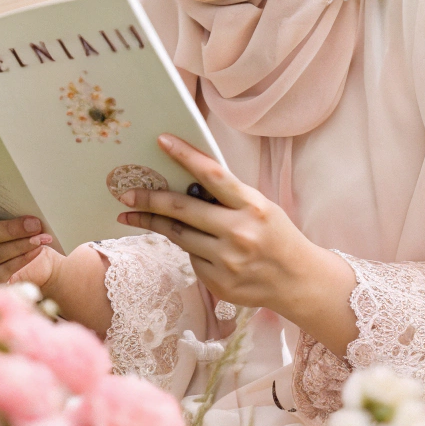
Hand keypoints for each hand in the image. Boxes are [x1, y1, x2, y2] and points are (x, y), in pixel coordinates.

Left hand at [116, 136, 357, 355]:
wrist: (298, 281)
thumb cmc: (276, 236)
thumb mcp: (260, 207)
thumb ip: (228, 197)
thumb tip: (187, 180)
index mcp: (252, 206)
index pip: (213, 175)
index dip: (186, 156)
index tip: (162, 141)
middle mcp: (239, 233)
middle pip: (183, 210)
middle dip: (150, 199)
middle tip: (126, 193)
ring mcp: (228, 262)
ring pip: (180, 236)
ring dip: (156, 223)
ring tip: (134, 213)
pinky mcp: (219, 284)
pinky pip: (192, 260)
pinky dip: (190, 249)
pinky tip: (198, 248)